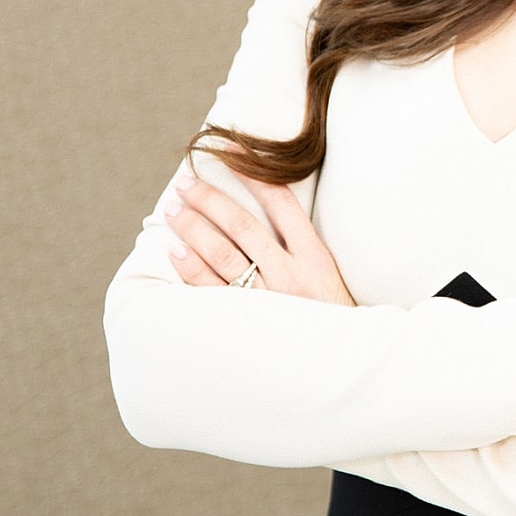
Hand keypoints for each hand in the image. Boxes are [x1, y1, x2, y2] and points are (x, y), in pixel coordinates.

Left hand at [165, 171, 355, 306]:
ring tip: (174, 210)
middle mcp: (291, 275)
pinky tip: (176, 251)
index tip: (231, 155)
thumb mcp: (327, 274)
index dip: (255, 176)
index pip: (282, 204)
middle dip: (211, 200)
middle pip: (243, 226)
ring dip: (194, 229)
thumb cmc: (331, 314)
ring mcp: (268, 299)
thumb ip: (300, 245)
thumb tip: (267, 209)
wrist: (341, 360)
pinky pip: (213, 291)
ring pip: (224, 255)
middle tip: (186, 183)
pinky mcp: (249, 322)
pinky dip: (193, 269)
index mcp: (314, 257)